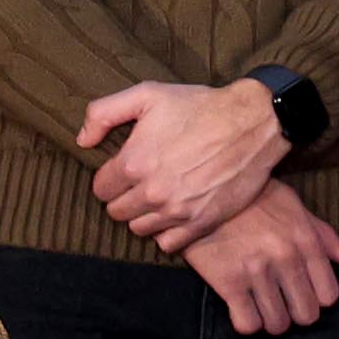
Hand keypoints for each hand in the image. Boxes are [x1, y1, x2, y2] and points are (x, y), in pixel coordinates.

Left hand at [84, 75, 288, 249]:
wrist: (255, 123)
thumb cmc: (201, 106)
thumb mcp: (148, 94)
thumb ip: (104, 113)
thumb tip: (83, 141)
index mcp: (134, 162)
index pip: (101, 188)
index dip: (110, 177)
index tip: (125, 169)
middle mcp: (152, 192)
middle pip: (117, 212)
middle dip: (124, 197)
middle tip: (141, 182)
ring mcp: (178, 211)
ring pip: (139, 229)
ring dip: (144, 215)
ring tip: (158, 197)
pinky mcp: (202, 222)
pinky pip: (168, 244)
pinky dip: (166, 232)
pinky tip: (174, 213)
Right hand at [185, 184, 338, 338]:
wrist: (203, 191)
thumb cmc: (253, 198)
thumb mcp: (294, 207)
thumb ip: (325, 236)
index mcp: (306, 241)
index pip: (328, 295)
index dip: (316, 298)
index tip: (302, 293)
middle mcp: (286, 259)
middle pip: (306, 314)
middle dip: (295, 313)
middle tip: (282, 304)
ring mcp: (258, 272)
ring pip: (278, 324)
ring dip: (271, 320)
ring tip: (262, 307)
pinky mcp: (228, 282)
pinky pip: (248, 324)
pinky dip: (247, 322)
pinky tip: (242, 309)